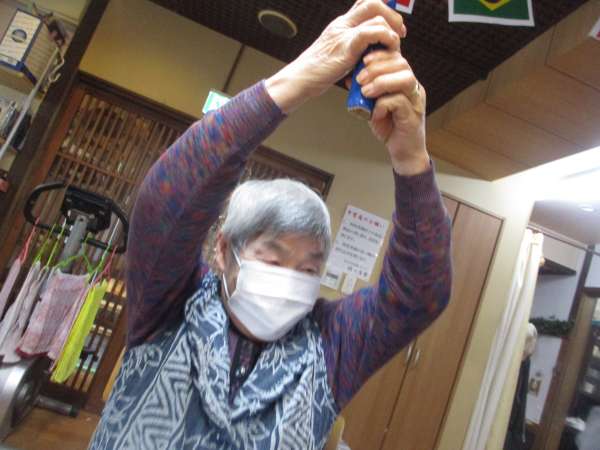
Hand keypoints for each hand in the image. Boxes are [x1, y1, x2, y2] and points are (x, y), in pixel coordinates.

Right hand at [266, 0, 405, 112]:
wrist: (300, 80)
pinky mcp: (345, 47)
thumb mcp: (338, 56)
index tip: (394, 24)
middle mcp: (342, 24)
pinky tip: (387, 50)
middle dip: (392, 15)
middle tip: (400, 32)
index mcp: (341, 25)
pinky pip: (369, 32)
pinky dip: (384, 38)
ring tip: (394, 45)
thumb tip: (370, 55)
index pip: (364, 3)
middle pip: (372, 2)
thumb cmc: (317, 73)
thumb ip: (353, 50)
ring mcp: (343, 33)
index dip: (384, 7)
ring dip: (391, 28)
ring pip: (375, 14)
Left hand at [358, 50, 429, 175]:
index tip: (363, 60)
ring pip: (405, 79)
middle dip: (378, 67)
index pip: (397, 57)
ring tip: (365, 92)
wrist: (403, 152)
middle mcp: (413, 88)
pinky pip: (400, 101)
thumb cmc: (390, 127)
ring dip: (381, 82)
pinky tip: (374, 112)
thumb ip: (365, 91)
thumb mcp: (373, 105)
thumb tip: (349, 78)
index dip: (380, 55)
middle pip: (402, 64)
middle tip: (360, 79)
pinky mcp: (413, 115)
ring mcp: (415, 101)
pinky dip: (383, 104)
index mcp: (404, 81)